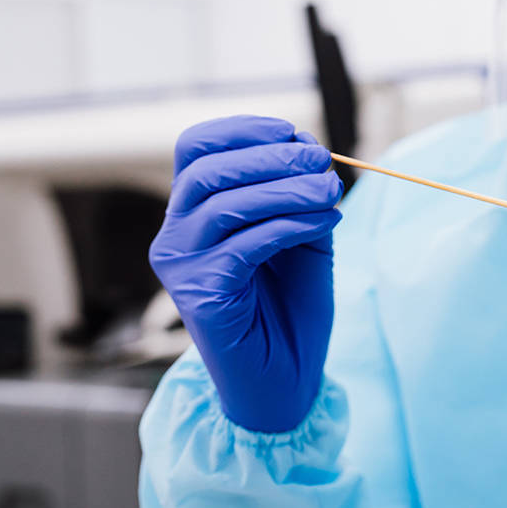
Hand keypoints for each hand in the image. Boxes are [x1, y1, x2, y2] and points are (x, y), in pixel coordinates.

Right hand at [149, 116, 342, 432]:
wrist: (286, 377)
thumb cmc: (292, 305)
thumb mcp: (301, 233)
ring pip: (225, 204)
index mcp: (193, 211)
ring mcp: (181, 266)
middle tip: (322, 163)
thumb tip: (308, 146)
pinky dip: (292, 224)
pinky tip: (328, 222)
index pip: (195, 147)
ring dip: (287, 189)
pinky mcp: (200, 294)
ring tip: (331, 192)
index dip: (242, 130)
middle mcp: (175, 234)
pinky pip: (246, 244)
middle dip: (271, 157)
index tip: (294, 132)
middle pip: (207, 170)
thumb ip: (298, 192)